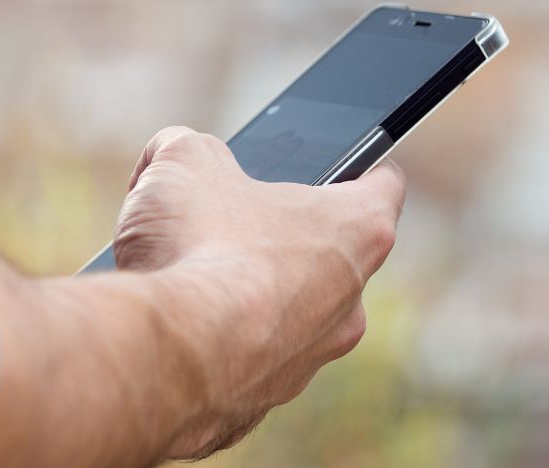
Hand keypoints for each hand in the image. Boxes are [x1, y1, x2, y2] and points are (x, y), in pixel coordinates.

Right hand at [113, 126, 405, 458]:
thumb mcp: (184, 161)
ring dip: (244, 294)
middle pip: (326, 255)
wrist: (166, 355)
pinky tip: (175, 327)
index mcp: (355, 230)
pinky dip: (214, 343)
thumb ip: (186, 147)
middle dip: (278, 235)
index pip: (382, 185)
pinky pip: (242, 361)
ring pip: (285, 314)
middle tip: (226, 219)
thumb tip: (169, 156)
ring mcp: (310, 360)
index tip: (338, 161)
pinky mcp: (261, 402)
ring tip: (186, 276)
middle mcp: (350, 303)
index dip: (357, 165)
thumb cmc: (198, 247)